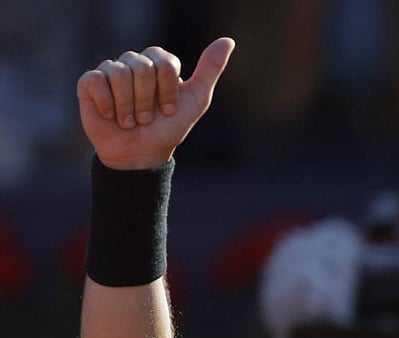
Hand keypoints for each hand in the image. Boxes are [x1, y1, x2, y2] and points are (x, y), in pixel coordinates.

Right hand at [76, 37, 234, 169]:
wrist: (141, 153)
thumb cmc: (168, 128)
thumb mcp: (196, 100)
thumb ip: (210, 70)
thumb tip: (228, 41)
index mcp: (159, 63)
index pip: (165, 61)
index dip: (168, 90)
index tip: (169, 111)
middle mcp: (134, 63)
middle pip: (141, 67)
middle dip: (147, 100)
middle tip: (146, 119)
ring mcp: (111, 71)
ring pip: (118, 73)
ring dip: (128, 105)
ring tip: (130, 122)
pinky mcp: (89, 83)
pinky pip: (95, 80)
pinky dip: (107, 103)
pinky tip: (111, 115)